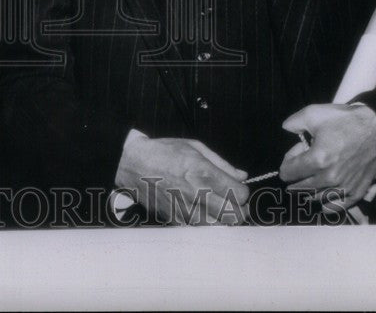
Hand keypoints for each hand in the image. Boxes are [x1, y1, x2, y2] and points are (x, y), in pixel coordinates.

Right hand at [115, 134, 248, 224]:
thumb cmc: (164, 151)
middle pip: (233, 215)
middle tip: (235, 203)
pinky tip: (202, 212)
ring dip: (223, 219)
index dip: (244, 193)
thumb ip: (221, 163)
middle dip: (240, 210)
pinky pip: (198, 229)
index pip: (239, 194)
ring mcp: (184, 208)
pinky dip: (205, 223)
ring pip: (217, 226)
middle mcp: (196, 192)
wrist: (132, 163)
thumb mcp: (195, 147)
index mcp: (203, 171)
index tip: (239, 189)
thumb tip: (242, 175)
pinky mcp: (174, 218)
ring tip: (219, 208)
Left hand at [278, 103, 375, 209]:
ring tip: (313, 176)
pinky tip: (324, 193)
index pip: (288, 173)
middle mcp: (329, 178)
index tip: (297, 153)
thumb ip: (293, 122)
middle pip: (299, 187)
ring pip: (314, 198)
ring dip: (308, 189)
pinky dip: (325, 202)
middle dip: (296, 175)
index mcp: (317, 160)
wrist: (375, 127)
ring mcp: (343, 187)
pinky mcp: (356, 192)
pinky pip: (334, 207)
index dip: (288, 161)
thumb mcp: (313, 113)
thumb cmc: (344, 120)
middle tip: (304, 163)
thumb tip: (285, 129)